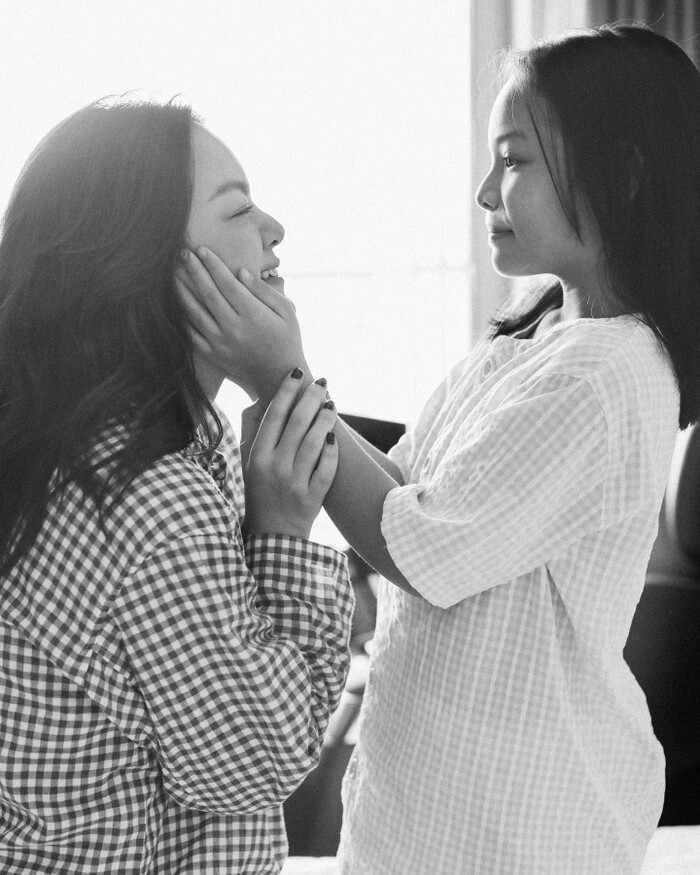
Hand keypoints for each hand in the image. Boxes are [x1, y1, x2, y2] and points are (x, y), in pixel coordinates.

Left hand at [176, 248, 308, 401]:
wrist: (279, 377)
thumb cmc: (287, 339)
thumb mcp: (287, 312)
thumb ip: (264, 291)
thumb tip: (241, 271)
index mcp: (253, 315)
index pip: (227, 284)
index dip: (213, 265)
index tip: (202, 250)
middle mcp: (234, 328)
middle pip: (208, 294)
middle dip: (194, 271)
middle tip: (183, 254)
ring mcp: (220, 343)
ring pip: (195, 312)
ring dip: (183, 290)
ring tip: (175, 273)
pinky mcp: (213, 355)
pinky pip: (192, 333)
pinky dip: (184, 316)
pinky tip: (179, 301)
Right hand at [243, 370, 337, 538]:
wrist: (271, 536)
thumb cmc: (259, 493)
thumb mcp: (247, 464)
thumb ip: (252, 433)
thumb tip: (262, 401)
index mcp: (257, 456)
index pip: (274, 416)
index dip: (287, 391)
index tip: (298, 372)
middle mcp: (275, 468)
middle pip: (297, 424)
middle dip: (311, 398)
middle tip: (322, 382)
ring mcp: (294, 483)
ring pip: (315, 443)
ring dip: (325, 419)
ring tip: (332, 403)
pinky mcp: (312, 498)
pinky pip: (326, 469)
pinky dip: (332, 452)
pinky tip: (335, 436)